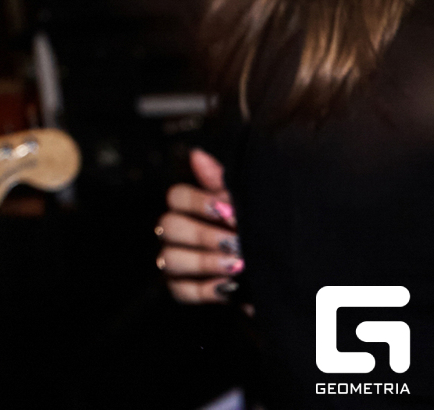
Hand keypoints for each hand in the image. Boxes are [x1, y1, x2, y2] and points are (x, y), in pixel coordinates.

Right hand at [156, 148, 241, 302]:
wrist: (275, 274)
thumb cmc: (254, 232)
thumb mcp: (243, 204)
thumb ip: (219, 181)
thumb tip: (197, 154)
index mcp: (189, 209)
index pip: (176, 196)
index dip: (199, 203)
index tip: (230, 212)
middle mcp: (175, 233)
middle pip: (168, 226)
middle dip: (203, 235)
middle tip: (235, 242)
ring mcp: (174, 261)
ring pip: (170, 258)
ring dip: (204, 262)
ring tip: (236, 265)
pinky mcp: (181, 288)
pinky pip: (181, 289)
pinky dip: (205, 290)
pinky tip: (229, 287)